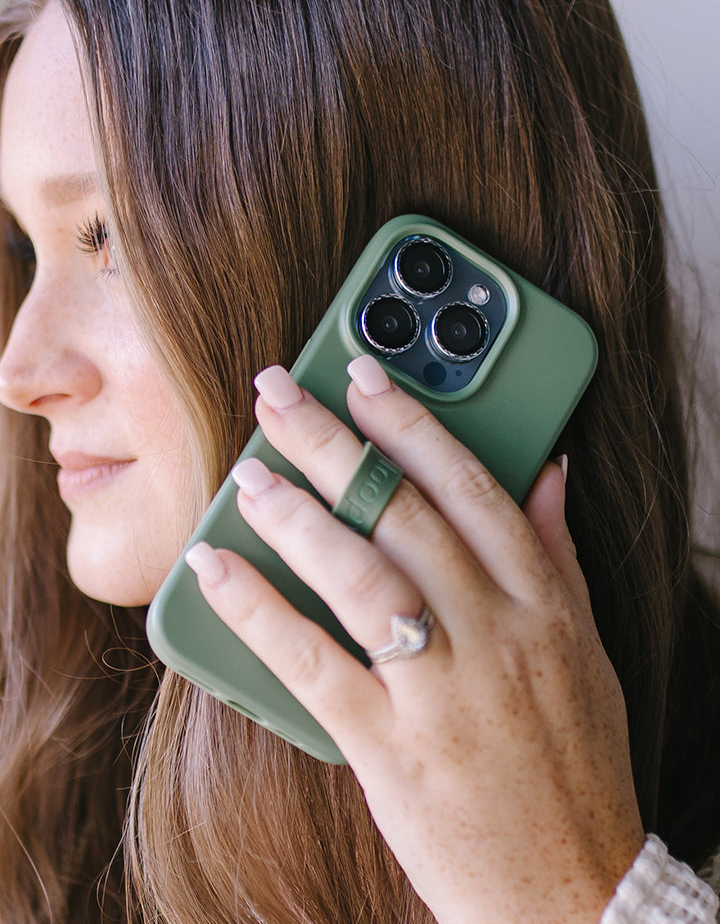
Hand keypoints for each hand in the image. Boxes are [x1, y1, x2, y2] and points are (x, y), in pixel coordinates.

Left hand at [185, 356, 643, 923]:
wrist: (575, 887)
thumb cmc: (577, 759)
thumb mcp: (587, 645)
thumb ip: (558, 551)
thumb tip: (547, 468)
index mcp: (544, 602)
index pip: (471, 485)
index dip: (412, 420)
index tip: (363, 372)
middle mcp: (495, 632)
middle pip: (402, 511)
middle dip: (332, 440)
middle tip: (277, 393)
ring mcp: (442, 690)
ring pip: (358, 572)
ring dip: (293, 511)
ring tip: (245, 471)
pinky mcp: (390, 749)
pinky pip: (312, 663)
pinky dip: (257, 607)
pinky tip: (214, 566)